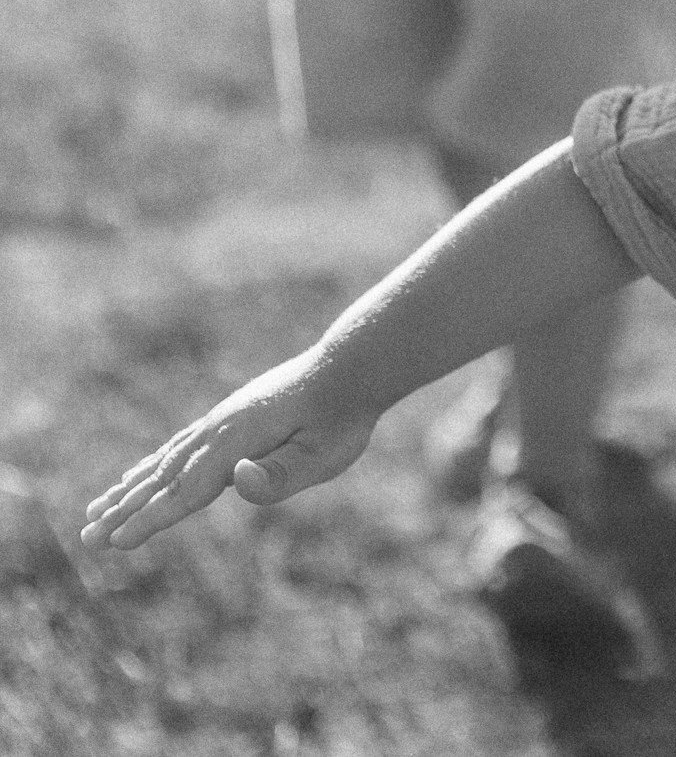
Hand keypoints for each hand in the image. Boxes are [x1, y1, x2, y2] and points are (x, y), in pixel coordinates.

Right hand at [80, 351, 375, 549]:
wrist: (351, 368)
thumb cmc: (341, 419)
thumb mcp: (324, 455)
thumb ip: (280, 474)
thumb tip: (236, 479)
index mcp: (236, 444)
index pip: (185, 492)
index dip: (150, 519)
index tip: (115, 542)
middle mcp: (219, 430)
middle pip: (163, 479)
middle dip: (125, 511)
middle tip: (88, 539)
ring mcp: (222, 420)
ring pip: (166, 462)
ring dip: (130, 489)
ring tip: (95, 510)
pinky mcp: (231, 416)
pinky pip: (181, 446)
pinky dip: (154, 465)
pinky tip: (143, 474)